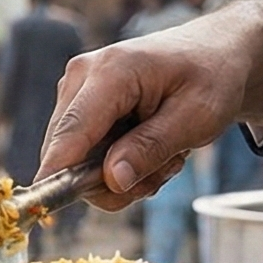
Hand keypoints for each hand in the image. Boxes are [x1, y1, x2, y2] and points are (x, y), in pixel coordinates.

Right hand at [38, 0, 262, 210]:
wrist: (214, 53)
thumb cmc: (210, 77)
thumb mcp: (198, 116)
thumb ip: (152, 147)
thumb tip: (112, 180)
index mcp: (111, 72)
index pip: (72, 131)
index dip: (58, 173)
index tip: (47, 209)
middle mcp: (81, 77)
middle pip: (67, 153)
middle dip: (113, 179)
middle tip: (164, 172)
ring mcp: (76, 90)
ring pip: (75, 160)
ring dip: (120, 174)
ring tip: (164, 156)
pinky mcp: (79, 104)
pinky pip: (83, 154)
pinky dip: (116, 165)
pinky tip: (149, 149)